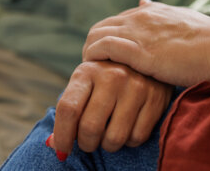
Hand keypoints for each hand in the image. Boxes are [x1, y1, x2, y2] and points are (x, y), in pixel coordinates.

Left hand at [48, 61, 172, 158]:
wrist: (140, 60)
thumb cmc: (103, 80)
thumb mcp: (83, 85)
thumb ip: (68, 112)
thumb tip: (53, 144)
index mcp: (87, 72)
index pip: (68, 109)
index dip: (62, 136)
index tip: (62, 149)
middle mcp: (112, 77)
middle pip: (90, 128)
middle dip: (86, 144)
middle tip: (88, 142)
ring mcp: (136, 87)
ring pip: (114, 138)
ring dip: (107, 145)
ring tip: (107, 135)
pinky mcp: (155, 99)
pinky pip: (136, 138)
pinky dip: (128, 142)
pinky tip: (126, 128)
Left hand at [82, 0, 209, 86]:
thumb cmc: (209, 40)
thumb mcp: (182, 19)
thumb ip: (161, 13)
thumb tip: (143, 1)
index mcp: (152, 12)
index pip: (117, 20)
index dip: (108, 37)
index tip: (107, 55)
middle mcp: (140, 17)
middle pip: (101, 26)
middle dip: (93, 44)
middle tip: (94, 65)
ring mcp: (138, 31)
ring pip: (97, 34)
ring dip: (89, 51)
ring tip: (90, 70)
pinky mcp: (138, 49)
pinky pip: (103, 47)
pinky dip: (93, 56)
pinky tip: (93, 69)